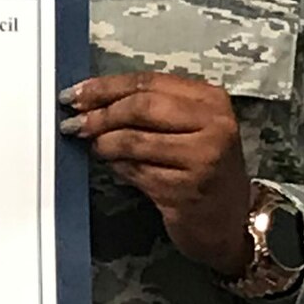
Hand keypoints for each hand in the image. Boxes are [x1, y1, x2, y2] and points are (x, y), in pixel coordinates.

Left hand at [61, 71, 252, 275]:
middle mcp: (213, 125)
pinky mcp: (187, 190)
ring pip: (134, 140)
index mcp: (210, 100)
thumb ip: (150, 109)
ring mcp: (203, 158)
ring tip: (93, 146)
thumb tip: (91, 101)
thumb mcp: (188, 129)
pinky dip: (118, 166)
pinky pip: (136, 171)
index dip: (105, 86)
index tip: (77, 93)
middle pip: (140, 106)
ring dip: (104, 142)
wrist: (229, 221)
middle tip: (74, 122)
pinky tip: (114, 166)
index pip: (148, 81)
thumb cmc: (203, 169)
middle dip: (100, 113)